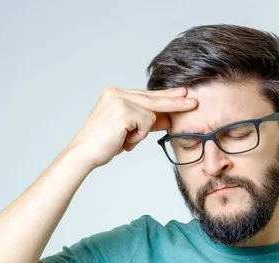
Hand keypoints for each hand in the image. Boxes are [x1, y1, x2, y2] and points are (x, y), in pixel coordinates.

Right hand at [65, 86, 197, 168]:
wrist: (84, 154)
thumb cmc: (103, 144)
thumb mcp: (128, 129)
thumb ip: (146, 121)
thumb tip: (169, 118)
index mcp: (114, 93)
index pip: (146, 94)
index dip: (165, 96)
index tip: (182, 94)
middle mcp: (116, 93)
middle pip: (153, 98)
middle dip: (175, 102)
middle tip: (194, 102)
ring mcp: (119, 100)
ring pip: (151, 115)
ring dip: (141, 133)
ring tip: (123, 139)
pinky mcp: (123, 111)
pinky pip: (146, 123)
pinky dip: (137, 136)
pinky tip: (122, 140)